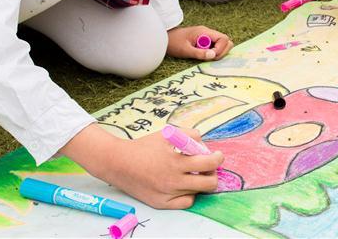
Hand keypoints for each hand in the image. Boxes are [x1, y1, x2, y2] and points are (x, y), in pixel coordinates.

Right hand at [62, 124, 223, 208]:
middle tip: (208, 167)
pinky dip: (189, 194)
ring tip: (193, 173)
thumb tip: (205, 146)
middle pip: (209, 183)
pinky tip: (184, 185)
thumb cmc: (144, 146)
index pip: (208, 164)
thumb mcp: (168, 134)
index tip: (217, 156)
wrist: (119, 163)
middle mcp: (173, 180)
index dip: (217, 159)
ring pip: (198, 193)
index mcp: (176, 161)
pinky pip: (185, 203)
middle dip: (213, 174)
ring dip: (200, 182)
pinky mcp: (161, 203)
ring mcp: (167, 194)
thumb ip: (190, 135)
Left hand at [167, 26, 232, 60]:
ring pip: (221, 44)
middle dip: (222, 52)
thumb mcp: (185, 50)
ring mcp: (207, 36)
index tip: (212, 56)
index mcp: (204, 32)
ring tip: (205, 57)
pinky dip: (212, 53)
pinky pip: (214, 47)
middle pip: (226, 41)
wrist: (165, 38)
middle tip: (210, 58)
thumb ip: (199, 53)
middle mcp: (208, 33)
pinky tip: (202, 55)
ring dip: (217, 53)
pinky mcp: (204, 41)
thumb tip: (213, 55)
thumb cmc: (173, 43)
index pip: (223, 38)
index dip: (221, 49)